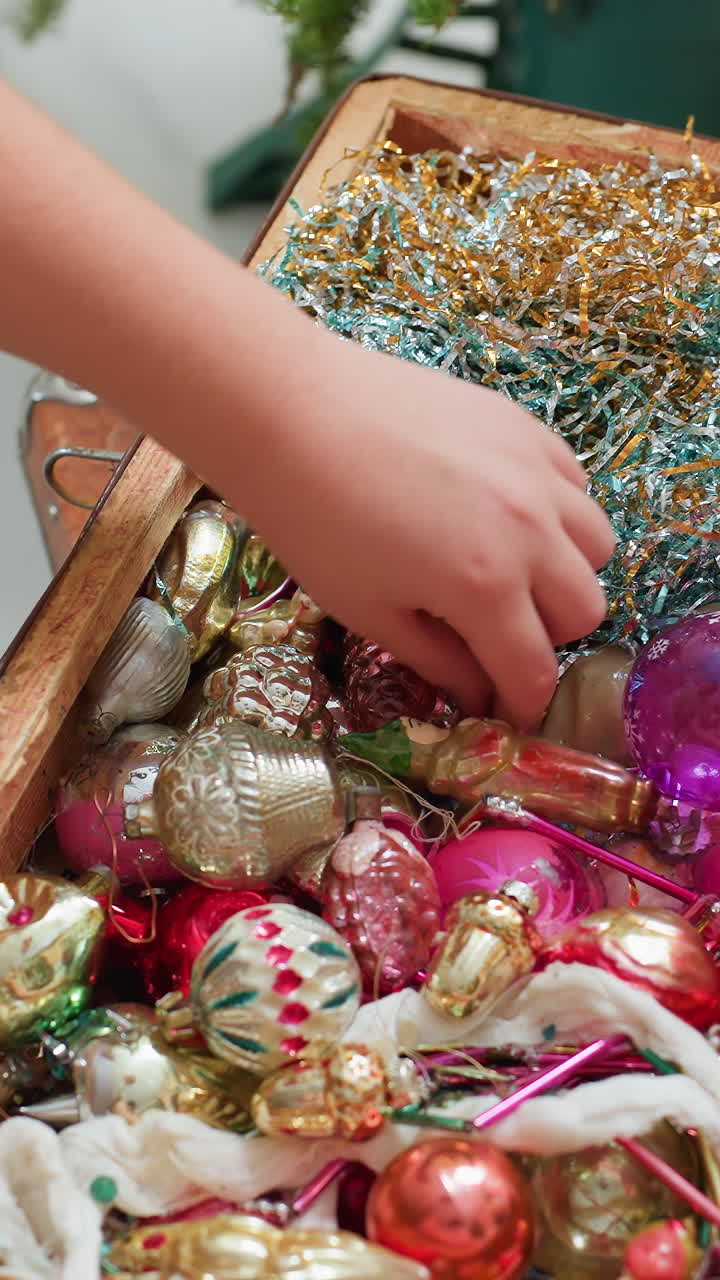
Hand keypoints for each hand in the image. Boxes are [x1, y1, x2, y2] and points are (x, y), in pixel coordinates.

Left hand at [246, 327, 615, 729]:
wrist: (290, 411)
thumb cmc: (313, 521)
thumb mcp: (369, 611)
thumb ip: (438, 661)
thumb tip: (478, 698)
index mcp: (484, 586)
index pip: (534, 671)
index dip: (522, 705)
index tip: (504, 711)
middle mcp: (529, 529)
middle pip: (585, 612)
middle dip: (546, 639)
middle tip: (495, 634)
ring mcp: (536, 471)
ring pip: (598, 547)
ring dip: (564, 574)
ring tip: (511, 569)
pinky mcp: (526, 427)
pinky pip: (577, 486)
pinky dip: (558, 514)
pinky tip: (505, 513)